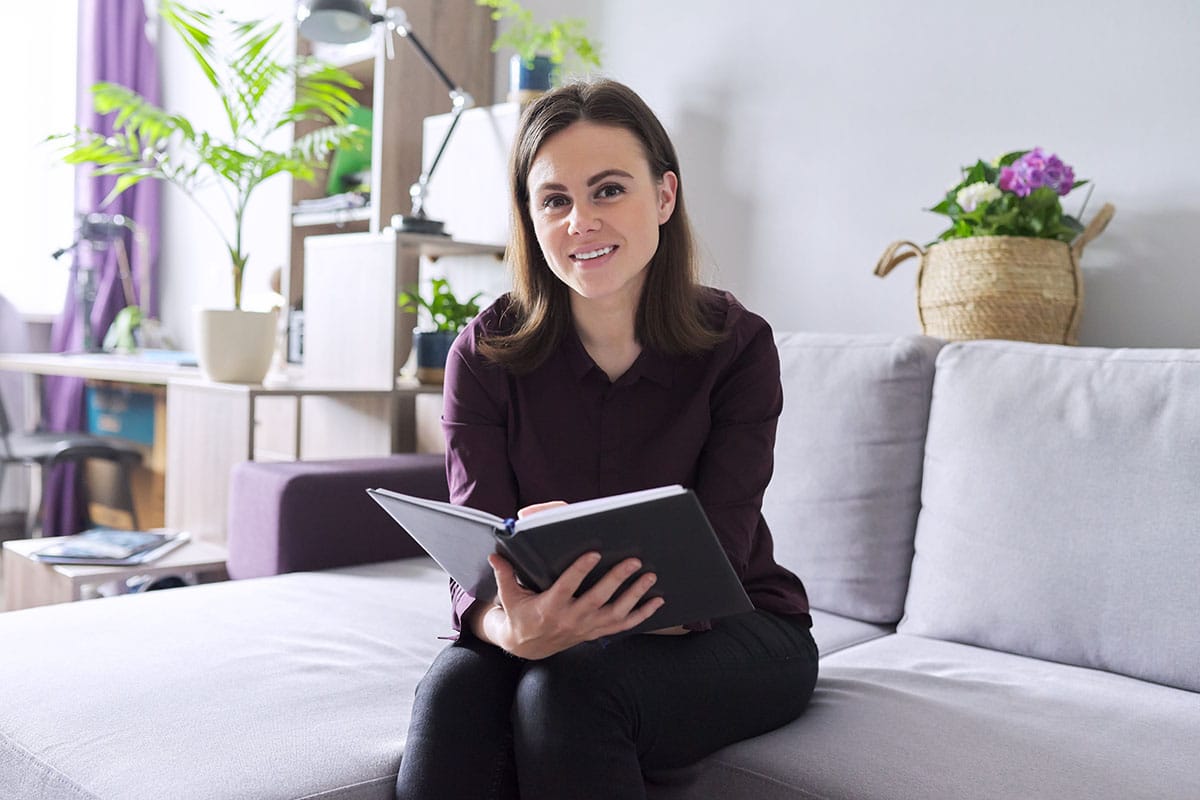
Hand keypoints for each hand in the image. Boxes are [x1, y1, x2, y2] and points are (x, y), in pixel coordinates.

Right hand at [475, 500, 664, 658]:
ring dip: (635, 595)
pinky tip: (658, 601)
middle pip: (599, 598)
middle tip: (634, 561)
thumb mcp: (509, 596)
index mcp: (550, 607)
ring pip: (616, 612)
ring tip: (650, 576)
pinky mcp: (596, 632)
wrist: (528, 646)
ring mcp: (587, 627)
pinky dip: (642, 615)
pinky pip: (624, 625)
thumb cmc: (520, 614)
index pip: (568, 587)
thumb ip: (505, 574)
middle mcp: (572, 619)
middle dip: (617, 579)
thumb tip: (495, 555)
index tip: (594, 553)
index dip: (581, 570)